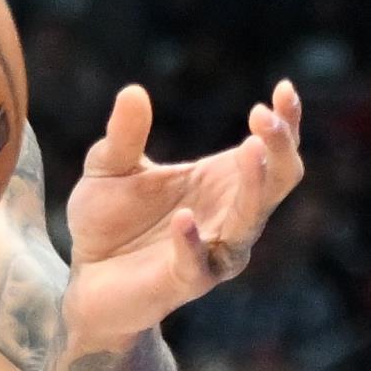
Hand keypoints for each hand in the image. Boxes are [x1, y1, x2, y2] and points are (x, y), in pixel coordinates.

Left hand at [62, 79, 303, 345]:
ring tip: (251, 149)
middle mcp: (230, 216)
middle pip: (277, 181)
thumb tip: (133, 91)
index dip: (286, 122)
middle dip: (279, 148)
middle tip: (265, 117)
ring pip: (249, 220)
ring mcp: (213, 251)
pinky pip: (197, 263)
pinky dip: (192, 241)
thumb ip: (123, 135)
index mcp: (221, 182)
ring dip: (253, 186)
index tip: (285, 88)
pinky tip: (184, 218)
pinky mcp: (184, 282)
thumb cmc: (108, 221)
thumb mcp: (108, 168)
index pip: (270, 151)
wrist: (85, 276)